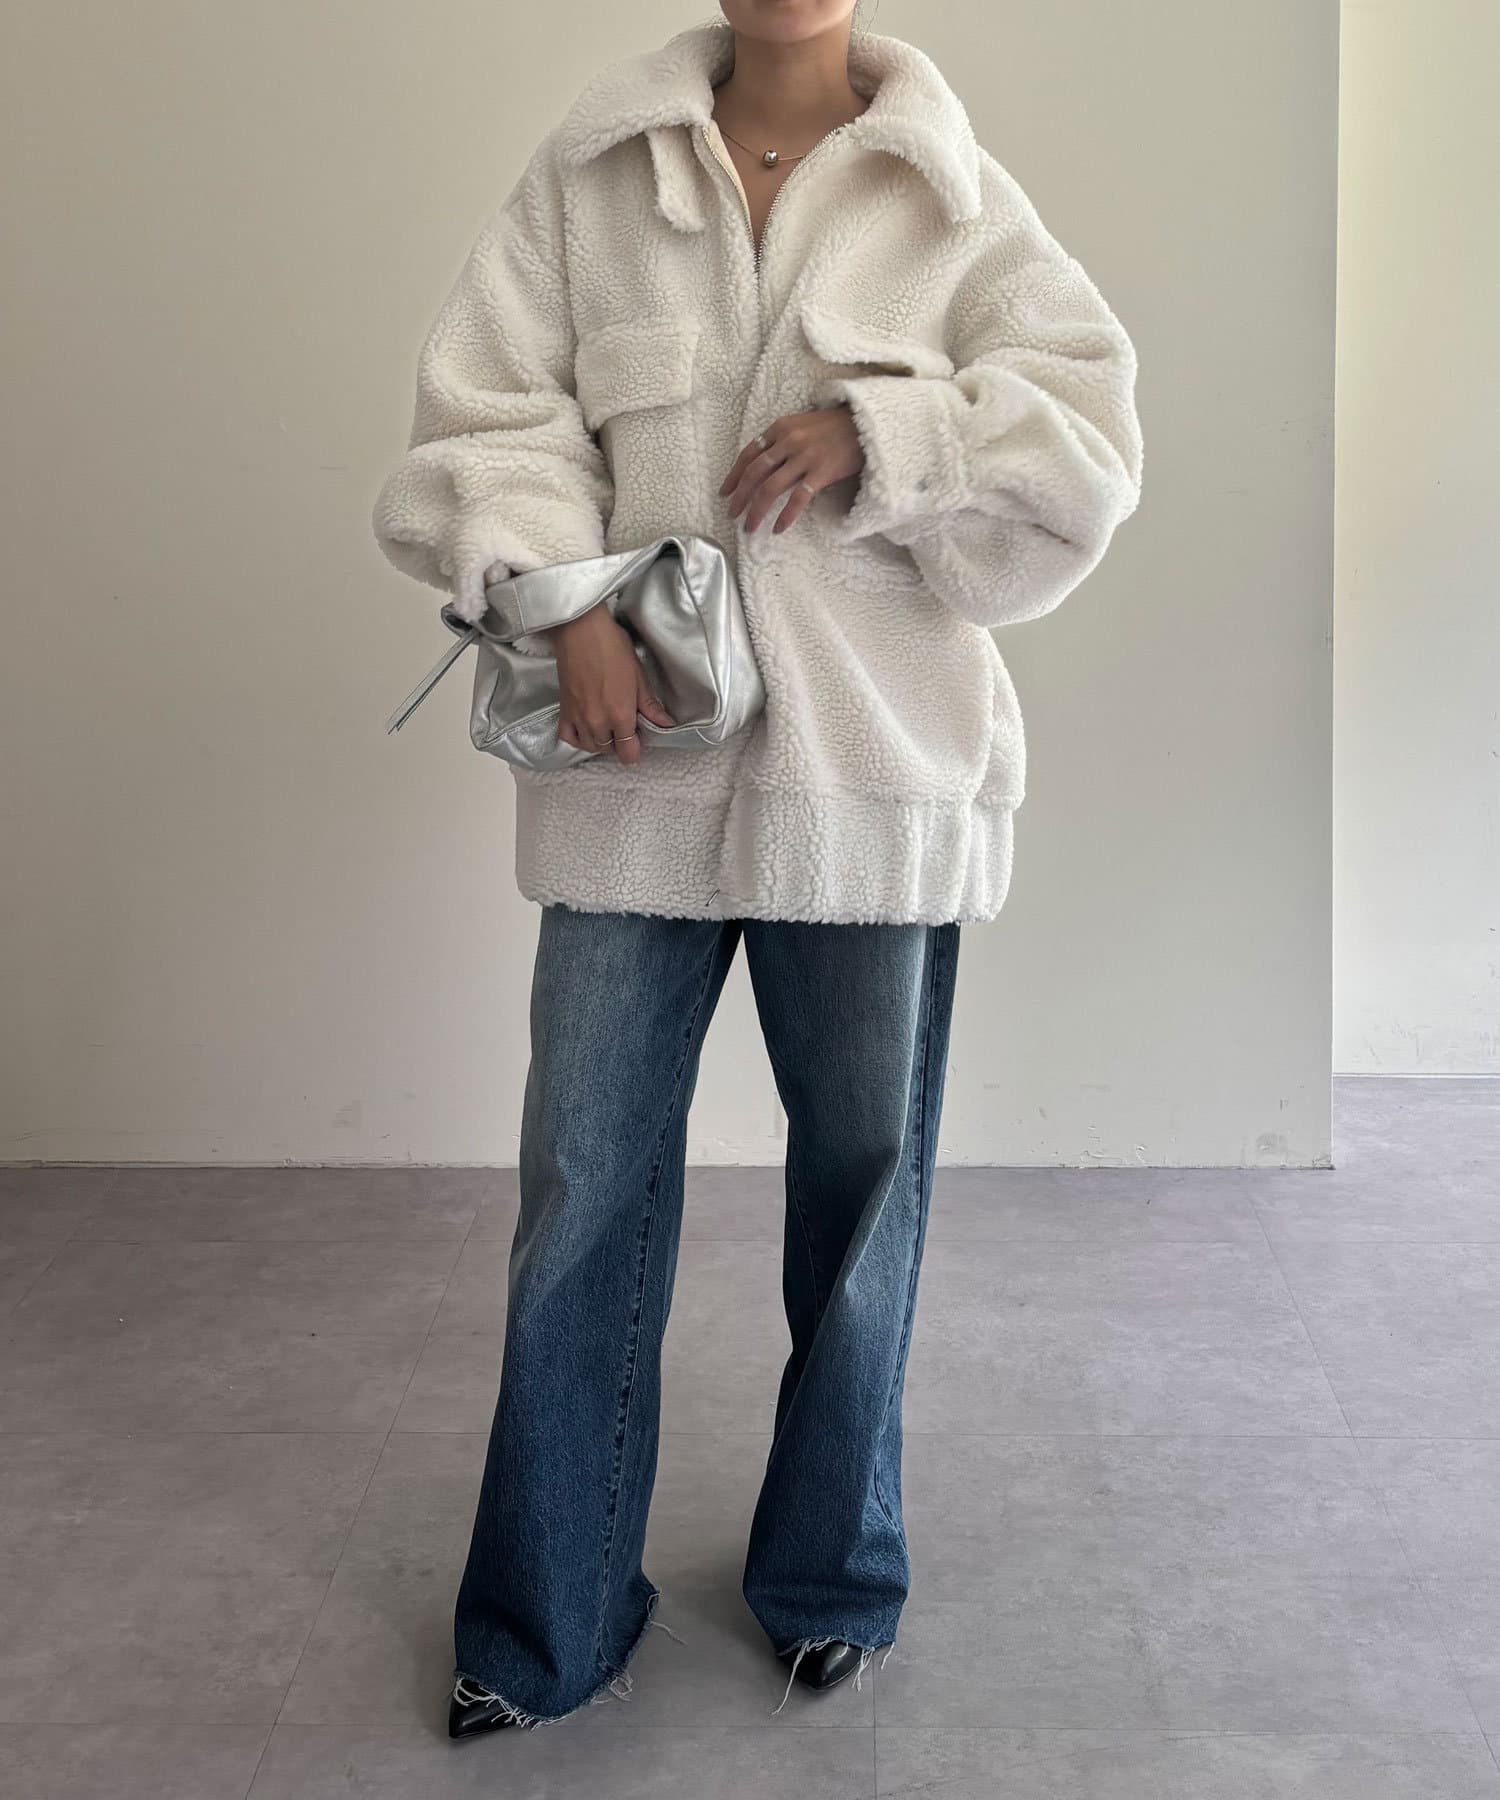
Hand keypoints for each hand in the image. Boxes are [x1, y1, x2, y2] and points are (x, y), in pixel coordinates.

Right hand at [551, 606, 673, 766]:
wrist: (581, 630)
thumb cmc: (612, 647)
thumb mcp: (639, 676)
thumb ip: (650, 706)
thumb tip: (666, 724)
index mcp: (621, 715)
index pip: (628, 751)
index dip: (635, 749)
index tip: (638, 739)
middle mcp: (598, 722)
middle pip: (610, 750)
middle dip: (620, 744)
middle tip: (625, 728)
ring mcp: (578, 718)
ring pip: (590, 746)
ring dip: (601, 742)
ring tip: (608, 729)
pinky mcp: (563, 709)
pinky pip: (568, 737)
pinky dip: (578, 738)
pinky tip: (586, 730)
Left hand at [719, 404, 864, 534]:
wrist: (866, 424)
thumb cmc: (834, 427)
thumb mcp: (801, 426)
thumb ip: (781, 442)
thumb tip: (761, 467)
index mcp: (780, 428)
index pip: (748, 455)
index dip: (734, 476)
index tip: (725, 493)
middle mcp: (789, 442)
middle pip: (755, 474)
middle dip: (740, 497)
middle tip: (732, 514)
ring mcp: (805, 457)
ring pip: (770, 489)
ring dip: (757, 511)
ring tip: (750, 527)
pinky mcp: (822, 472)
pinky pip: (798, 499)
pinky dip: (786, 516)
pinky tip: (778, 529)